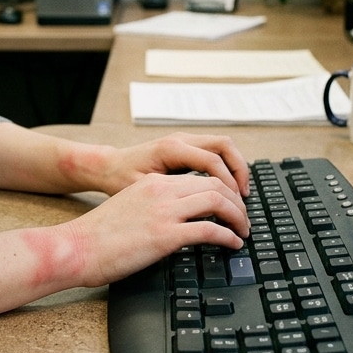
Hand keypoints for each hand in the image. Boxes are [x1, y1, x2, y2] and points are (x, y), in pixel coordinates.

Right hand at [61, 170, 250, 287]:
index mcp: (153, 183)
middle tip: (244, 219)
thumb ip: (155, 206)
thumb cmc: (98, 236)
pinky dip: (228, 237)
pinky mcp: (165, 235)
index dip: (224, 190)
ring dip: (238, 217)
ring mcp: (164, 212)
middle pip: (215, 185)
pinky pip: (210, 230)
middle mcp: (161, 191)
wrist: (76, 247)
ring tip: (243, 232)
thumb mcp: (130, 207)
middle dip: (237, 202)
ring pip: (218, 202)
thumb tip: (178, 221)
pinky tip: (232, 245)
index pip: (200, 177)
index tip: (232, 206)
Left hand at [91, 132, 249, 198]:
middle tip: (244, 199)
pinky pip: (215, 151)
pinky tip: (227, 188)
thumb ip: (170, 198)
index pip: (212, 161)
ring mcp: (185, 140)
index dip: (228, 184)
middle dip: (239, 172)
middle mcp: (181, 139)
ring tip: (240, 195)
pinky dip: (226, 167)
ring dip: (236, 168)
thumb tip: (198, 212)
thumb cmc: (120, 180)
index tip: (236, 206)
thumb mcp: (143, 191)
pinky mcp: (186, 147)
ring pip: (223, 146)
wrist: (108, 166)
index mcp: (171, 148)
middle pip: (224, 146)